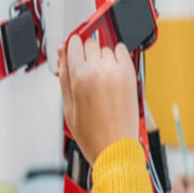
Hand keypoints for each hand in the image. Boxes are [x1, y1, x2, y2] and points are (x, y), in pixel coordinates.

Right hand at [57, 35, 137, 165]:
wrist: (115, 149)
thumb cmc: (92, 134)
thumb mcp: (68, 106)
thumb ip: (64, 77)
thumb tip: (62, 55)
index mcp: (80, 77)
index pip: (73, 44)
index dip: (71, 49)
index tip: (72, 53)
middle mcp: (99, 70)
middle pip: (89, 43)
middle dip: (85, 54)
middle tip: (85, 71)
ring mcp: (117, 72)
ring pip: (105, 48)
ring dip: (101, 57)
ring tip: (100, 77)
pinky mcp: (131, 75)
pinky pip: (122, 51)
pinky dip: (117, 55)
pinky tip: (112, 70)